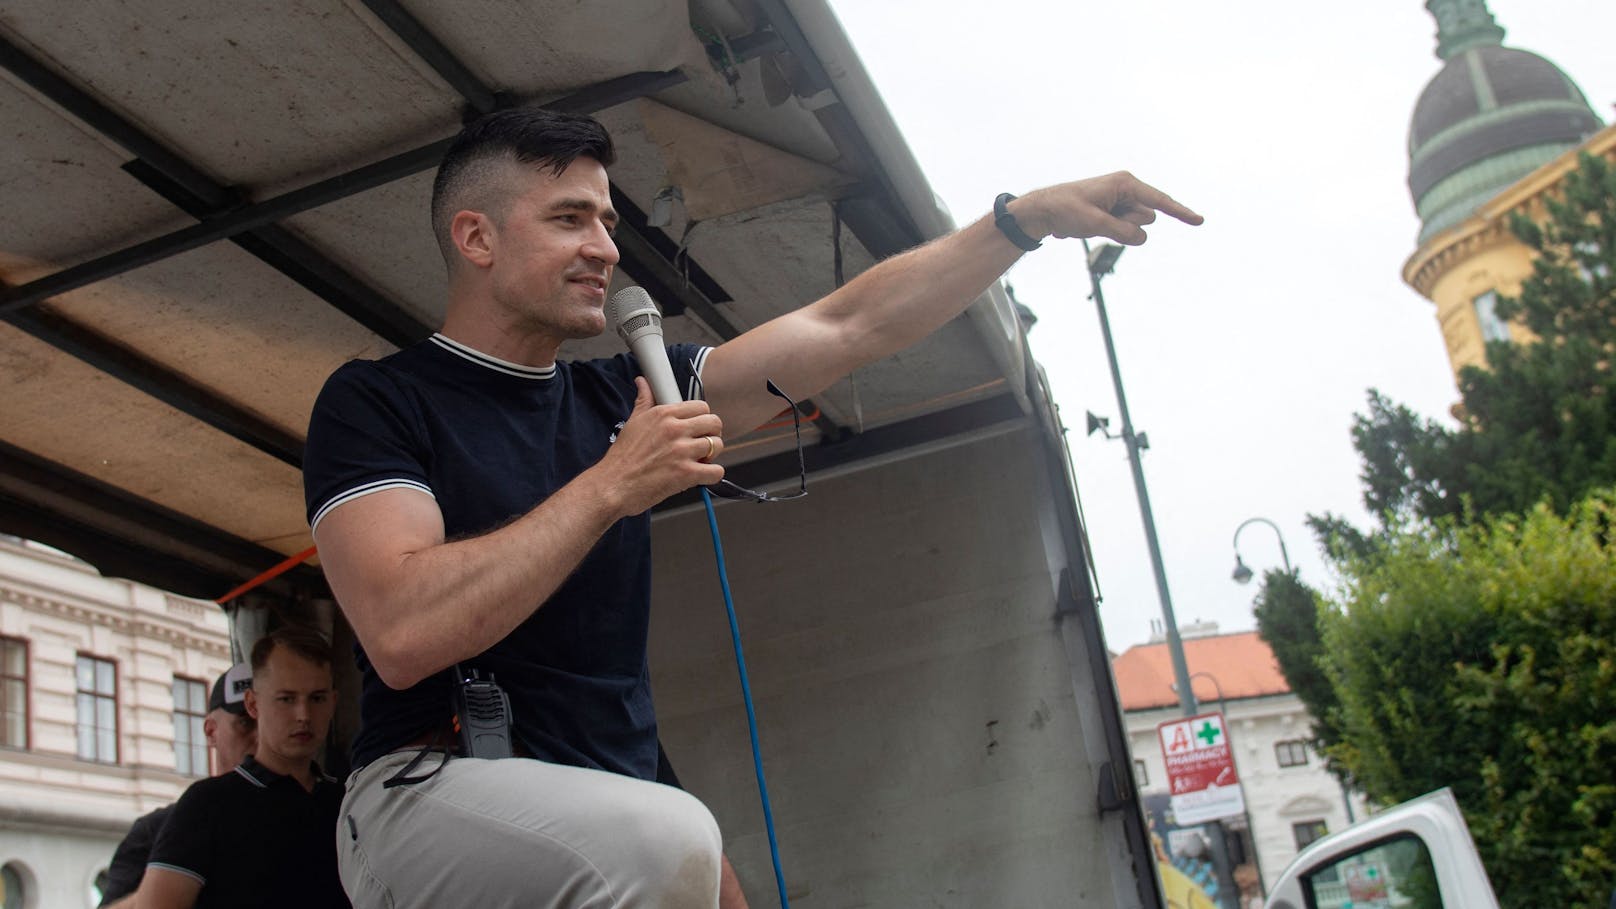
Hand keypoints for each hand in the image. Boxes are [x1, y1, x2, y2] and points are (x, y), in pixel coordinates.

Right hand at [595, 378, 725, 514]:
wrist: (613, 485)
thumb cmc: (621, 458)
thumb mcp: (632, 422)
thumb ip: (644, 400)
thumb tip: (642, 382)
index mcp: (664, 414)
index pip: (701, 406)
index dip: (702, 418)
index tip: (697, 428)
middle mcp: (675, 429)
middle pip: (714, 422)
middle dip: (712, 434)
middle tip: (702, 444)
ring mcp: (682, 451)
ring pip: (717, 444)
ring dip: (712, 454)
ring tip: (699, 460)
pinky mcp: (686, 474)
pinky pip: (716, 471)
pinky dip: (712, 475)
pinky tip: (701, 476)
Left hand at [1013, 172, 1202, 246]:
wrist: (1045, 211)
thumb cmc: (1066, 209)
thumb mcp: (1094, 222)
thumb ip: (1121, 231)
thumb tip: (1142, 237)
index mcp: (1125, 184)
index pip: (1159, 201)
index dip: (1180, 212)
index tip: (1199, 221)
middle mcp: (1128, 191)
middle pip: (1147, 218)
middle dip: (1129, 225)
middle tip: (1099, 218)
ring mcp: (1122, 203)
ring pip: (1138, 227)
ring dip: (1119, 230)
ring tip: (1094, 220)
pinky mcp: (1116, 214)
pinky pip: (1126, 232)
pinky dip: (1114, 233)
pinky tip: (1094, 223)